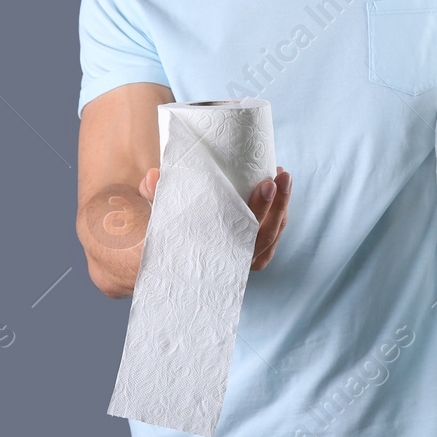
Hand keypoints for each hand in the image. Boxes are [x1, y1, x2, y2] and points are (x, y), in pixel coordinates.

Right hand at [139, 165, 291, 269]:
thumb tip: (154, 175)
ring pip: (272, 235)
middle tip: (278, 173)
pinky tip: (280, 191)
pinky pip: (273, 237)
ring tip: (283, 174)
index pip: (244, 234)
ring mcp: (244, 262)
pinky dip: (280, 215)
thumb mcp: (156, 218)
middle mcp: (233, 263)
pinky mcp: (251, 256)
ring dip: (282, 205)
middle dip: (276, 202)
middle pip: (265, 234)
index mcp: (212, 256)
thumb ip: (155, 196)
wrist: (165, 262)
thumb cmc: (162, 237)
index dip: (259, 208)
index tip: (266, 184)